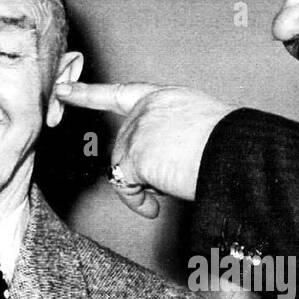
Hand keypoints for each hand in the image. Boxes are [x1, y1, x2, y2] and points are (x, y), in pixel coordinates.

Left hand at [56, 82, 234, 217]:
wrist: (235, 152)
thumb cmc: (232, 146)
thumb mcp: (199, 126)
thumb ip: (171, 134)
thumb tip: (156, 165)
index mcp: (165, 97)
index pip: (120, 94)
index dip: (88, 93)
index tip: (63, 90)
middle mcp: (147, 108)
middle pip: (123, 145)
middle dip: (137, 171)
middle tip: (165, 186)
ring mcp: (138, 130)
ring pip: (121, 167)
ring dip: (141, 188)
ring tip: (168, 192)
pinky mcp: (134, 155)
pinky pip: (123, 186)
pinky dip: (136, 202)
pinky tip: (153, 208)